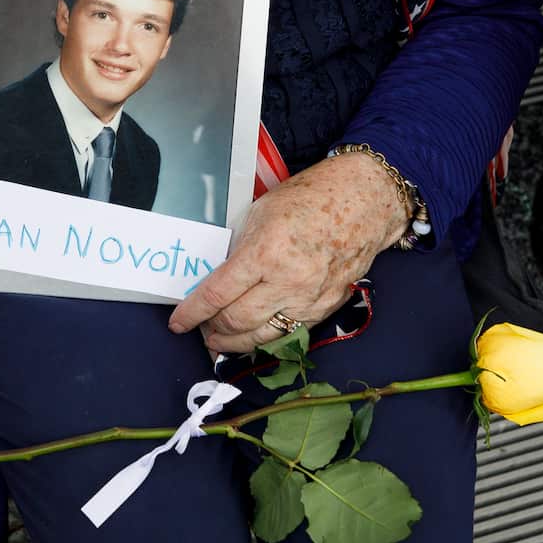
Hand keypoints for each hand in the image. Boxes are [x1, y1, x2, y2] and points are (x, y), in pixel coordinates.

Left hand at [168, 152, 409, 353]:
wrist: (364, 202)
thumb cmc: (309, 199)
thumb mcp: (260, 213)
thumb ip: (239, 248)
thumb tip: (216, 276)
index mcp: (265, 252)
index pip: (217, 294)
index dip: (192, 312)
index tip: (178, 322)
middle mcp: (288, 281)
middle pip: (237, 322)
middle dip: (211, 330)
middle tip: (199, 328)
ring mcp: (310, 299)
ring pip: (263, 336)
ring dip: (235, 343)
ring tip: (218, 341)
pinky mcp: (326, 307)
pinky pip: (289, 333)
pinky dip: (265, 338)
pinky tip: (252, 335)